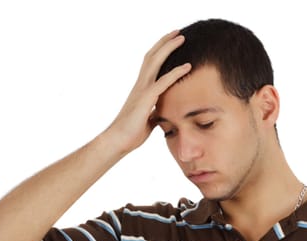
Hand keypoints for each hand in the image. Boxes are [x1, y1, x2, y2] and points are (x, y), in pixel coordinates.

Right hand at [105, 30, 191, 154]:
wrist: (119, 141)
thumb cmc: (132, 132)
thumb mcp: (149, 118)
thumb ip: (156, 111)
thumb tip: (163, 112)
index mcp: (141, 88)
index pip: (151, 63)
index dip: (161, 51)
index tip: (172, 42)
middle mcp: (140, 85)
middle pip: (152, 56)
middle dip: (165, 42)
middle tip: (178, 32)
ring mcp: (142, 90)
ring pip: (155, 62)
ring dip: (169, 48)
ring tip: (182, 38)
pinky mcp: (145, 99)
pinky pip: (163, 82)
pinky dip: (176, 73)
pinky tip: (188, 66)